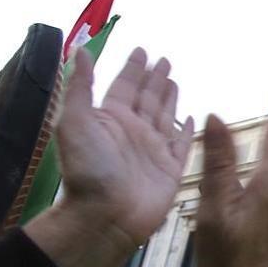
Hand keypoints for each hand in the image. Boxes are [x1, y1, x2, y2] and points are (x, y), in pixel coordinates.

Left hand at [54, 47, 193, 248]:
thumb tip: (81, 51)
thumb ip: (81, 87)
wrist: (105, 216)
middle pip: (147, 98)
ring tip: (175, 80)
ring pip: (165, 116)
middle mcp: (132, 131)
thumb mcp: (75, 122)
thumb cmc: (88, 170)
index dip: (133, 68)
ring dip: (170, 98)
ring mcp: (153, 150)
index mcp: (110, 119)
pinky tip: (193, 118)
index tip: (142, 51)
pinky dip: (187, 130)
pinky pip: (182, 144)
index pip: (124, 86)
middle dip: (155, 78)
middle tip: (165, 60)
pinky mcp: (170, 169)